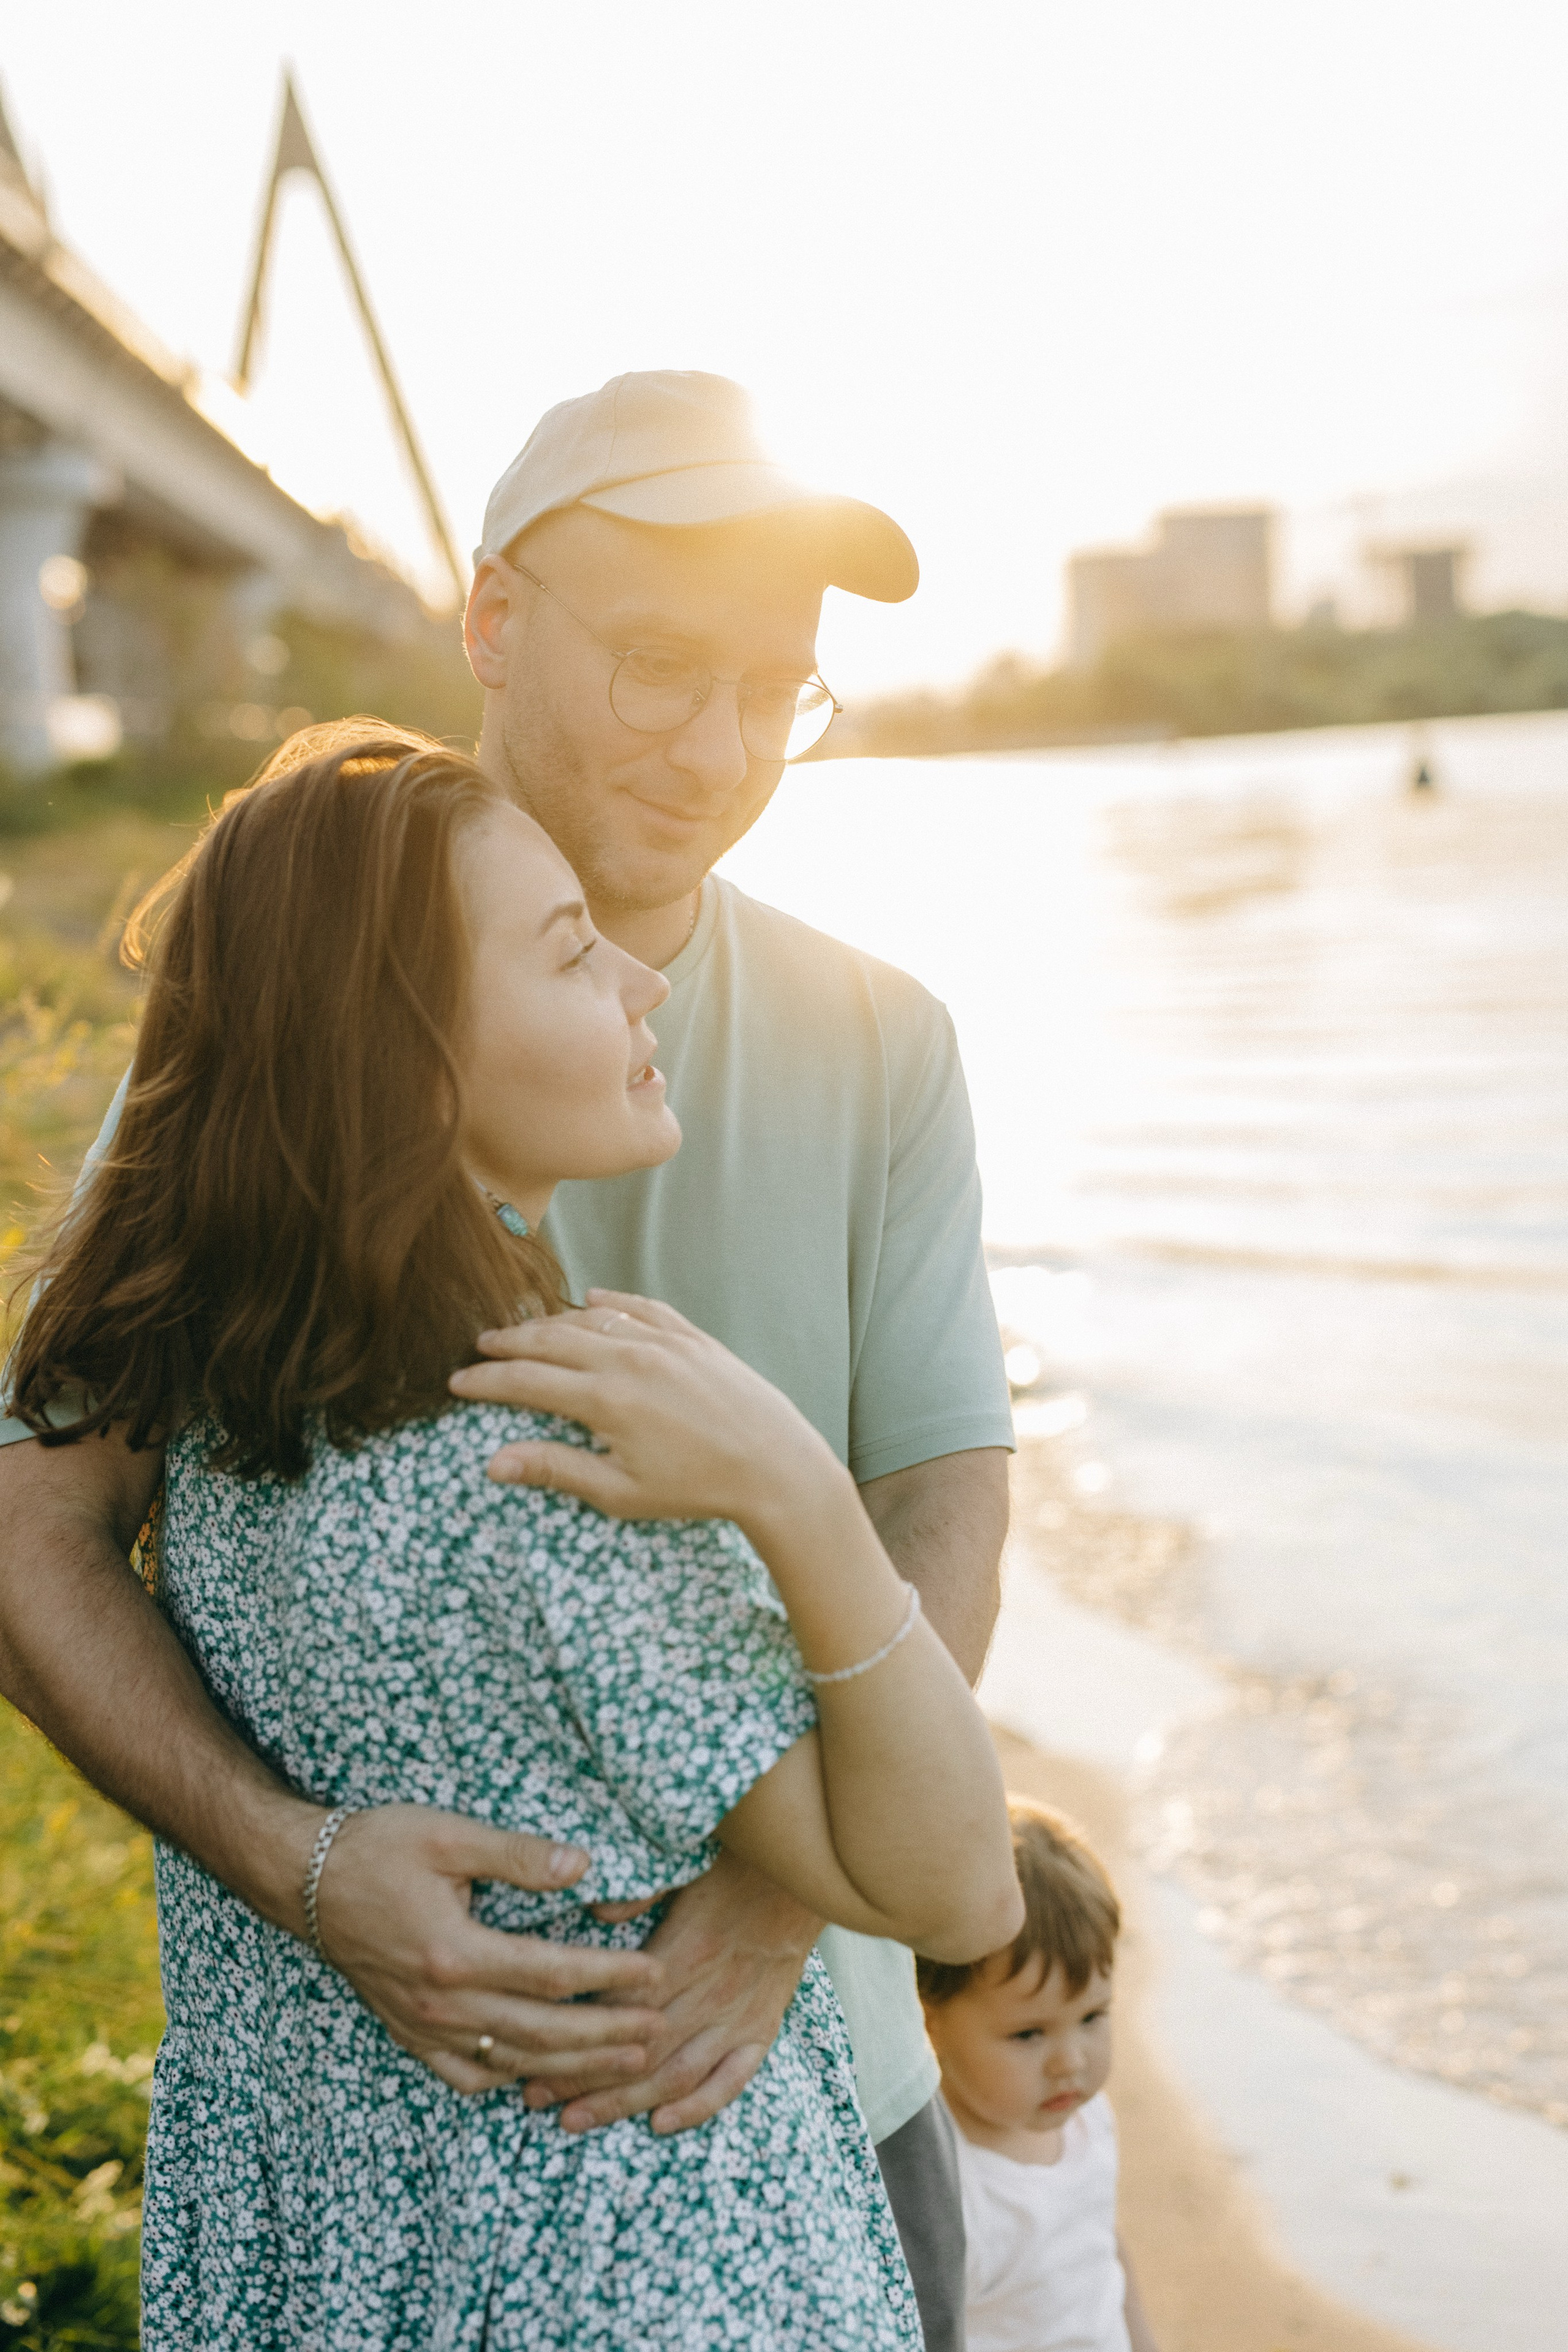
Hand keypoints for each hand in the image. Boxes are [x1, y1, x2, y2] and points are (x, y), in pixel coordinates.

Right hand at [314, 1805, 665, 2094]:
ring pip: (511, 2061)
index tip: (656, 1973)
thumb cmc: (377, 1847)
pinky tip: (541, 2073)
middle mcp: (440, 2003)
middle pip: (543, 2031)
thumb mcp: (448, 1835)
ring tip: (625, 2062)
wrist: (304, 1880)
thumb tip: (582, 1866)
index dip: (611, 1976)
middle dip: (608, 2036)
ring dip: (573, 2066)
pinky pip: (466, 2074)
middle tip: (659, 2032)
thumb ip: (517, 1854)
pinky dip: (510, 2078)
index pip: (553, 1973)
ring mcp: (423, 2026)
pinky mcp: (408, 2032)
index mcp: (455, 1952)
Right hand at [448, 1292, 841, 1531]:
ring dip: (553, 1321)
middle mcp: (629, 1357)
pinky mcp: (692, 1337)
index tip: (456, 1382)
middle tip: (480, 1346)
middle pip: (550, 1339)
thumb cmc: (696, 1488)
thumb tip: (493, 1462)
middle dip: (508, 1342)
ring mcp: (662, 1341)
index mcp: (605, 1398)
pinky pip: (642, 1306)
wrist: (775, 1465)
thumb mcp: (620, 1491)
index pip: (526, 1381)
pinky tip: (593, 1299)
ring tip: (527, 1330)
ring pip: (592, 1317)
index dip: (485, 1381)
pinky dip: (611, 1301)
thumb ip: (556, 1469)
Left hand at [522, 1849, 823, 2134]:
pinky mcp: (764, 2027)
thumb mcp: (684, 1865)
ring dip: (624, 2102)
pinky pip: (732, 2079)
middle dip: (583, 2081)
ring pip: (676, 2075)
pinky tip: (661, 2125)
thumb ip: (638, 1891)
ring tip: (576, 2121)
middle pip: (639, 2052)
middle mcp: (711, 1993)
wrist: (806, 1876)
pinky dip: (699, 2107)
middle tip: (535, 2099)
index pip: (620, 2011)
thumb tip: (593, 1913)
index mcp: (687, 1951)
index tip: (532, 2055)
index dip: (574, 2038)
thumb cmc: (738, 1865)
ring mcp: (739, 2017)